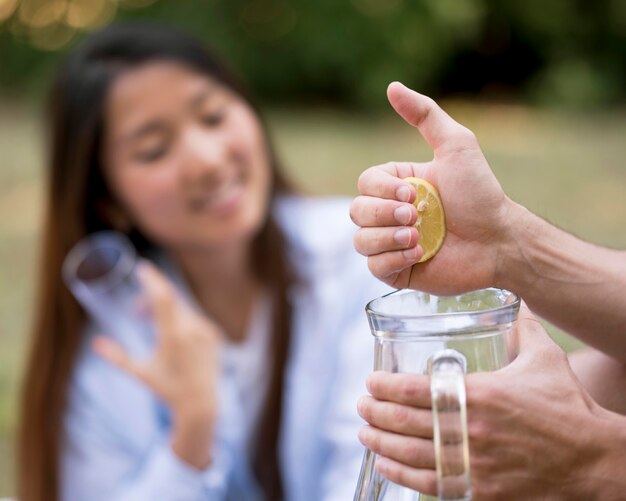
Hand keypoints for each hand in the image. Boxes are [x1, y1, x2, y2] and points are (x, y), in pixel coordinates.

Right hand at [93, 261, 219, 468]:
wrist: (200, 403)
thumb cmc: (167, 388)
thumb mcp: (140, 373)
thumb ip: (117, 358)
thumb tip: (95, 344)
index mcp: (173, 337)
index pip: (162, 298)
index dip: (152, 280)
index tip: (142, 267)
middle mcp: (192, 330)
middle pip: (171, 299)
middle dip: (151, 297)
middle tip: (136, 309)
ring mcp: (206, 331)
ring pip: (181, 308)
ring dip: (163, 309)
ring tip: (146, 322)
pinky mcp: (214, 333)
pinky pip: (193, 317)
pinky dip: (179, 317)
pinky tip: (169, 333)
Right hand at [351, 82, 517, 293]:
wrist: (499, 241)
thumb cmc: (480, 194)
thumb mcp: (456, 146)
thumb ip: (425, 115)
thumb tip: (392, 86)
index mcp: (397, 186)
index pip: (365, 183)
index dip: (382, 190)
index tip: (413, 193)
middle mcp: (391, 214)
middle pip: (356, 211)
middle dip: (384, 214)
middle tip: (417, 216)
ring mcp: (392, 243)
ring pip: (360, 241)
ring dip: (386, 237)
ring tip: (418, 238)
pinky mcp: (399, 270)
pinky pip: (374, 266)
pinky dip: (392, 258)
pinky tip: (419, 254)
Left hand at [357, 304, 625, 499]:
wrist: (592, 458)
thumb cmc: (567, 406)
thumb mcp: (545, 359)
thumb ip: (524, 328)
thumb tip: (516, 302)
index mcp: (480, 395)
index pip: (417, 389)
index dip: (386, 387)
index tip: (370, 382)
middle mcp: (470, 430)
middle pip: (406, 422)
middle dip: (375, 413)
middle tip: (360, 405)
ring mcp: (473, 464)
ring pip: (412, 455)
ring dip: (381, 443)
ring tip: (364, 433)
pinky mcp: (480, 490)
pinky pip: (431, 485)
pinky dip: (403, 475)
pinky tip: (386, 465)